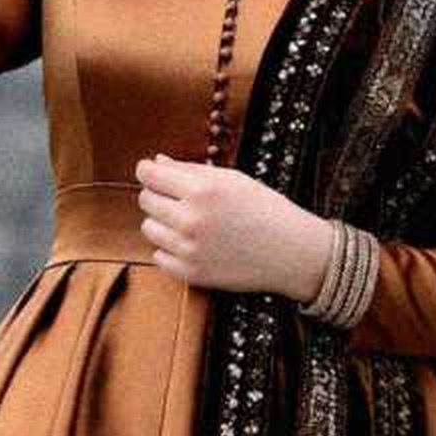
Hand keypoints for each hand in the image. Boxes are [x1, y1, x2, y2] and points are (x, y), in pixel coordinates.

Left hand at [134, 154, 332, 300]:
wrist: (290, 252)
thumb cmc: (264, 208)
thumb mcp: (231, 178)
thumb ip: (189, 169)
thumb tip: (156, 161)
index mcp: (201, 190)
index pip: (149, 174)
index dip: (148, 170)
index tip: (152, 171)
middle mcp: (191, 220)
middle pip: (145, 200)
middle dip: (158, 194)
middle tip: (180, 197)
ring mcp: (189, 250)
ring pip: (149, 228)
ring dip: (162, 222)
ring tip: (190, 220)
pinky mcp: (191, 274)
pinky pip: (159, 256)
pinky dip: (170, 249)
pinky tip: (193, 243)